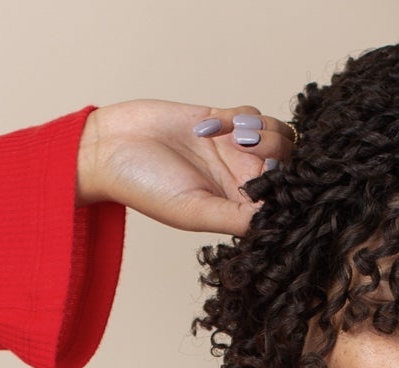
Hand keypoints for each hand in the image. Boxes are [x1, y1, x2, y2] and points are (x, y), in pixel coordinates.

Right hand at [77, 99, 296, 233]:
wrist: (110, 147)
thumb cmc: (144, 187)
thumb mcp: (193, 211)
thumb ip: (236, 218)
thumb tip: (275, 222)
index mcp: (237, 210)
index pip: (282, 200)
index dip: (287, 186)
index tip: (267, 176)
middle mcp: (239, 181)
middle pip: (287, 164)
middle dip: (276, 150)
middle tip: (246, 146)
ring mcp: (232, 151)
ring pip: (275, 135)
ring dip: (262, 129)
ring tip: (232, 134)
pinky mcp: (220, 121)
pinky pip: (252, 115)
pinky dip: (240, 116)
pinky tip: (211, 124)